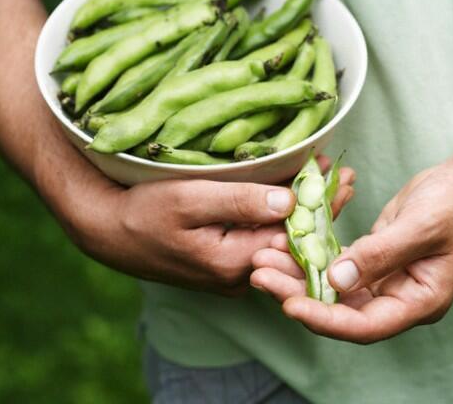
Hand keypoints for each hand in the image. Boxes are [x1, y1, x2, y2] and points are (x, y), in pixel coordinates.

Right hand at [66, 156, 349, 296]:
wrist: (108, 231)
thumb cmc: (142, 213)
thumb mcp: (188, 201)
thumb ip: (238, 203)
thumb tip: (288, 202)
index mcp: (234, 263)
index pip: (292, 238)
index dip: (319, 208)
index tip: (339, 178)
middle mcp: (238, 275)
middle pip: (290, 242)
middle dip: (319, 210)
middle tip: (344, 178)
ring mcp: (230, 271)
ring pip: (277, 240)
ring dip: (301, 211)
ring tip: (325, 182)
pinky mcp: (222, 261)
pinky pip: (260, 239)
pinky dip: (277, 217)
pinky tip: (289, 197)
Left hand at [251, 161, 452, 342]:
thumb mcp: (421, 228)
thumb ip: (380, 256)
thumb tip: (335, 281)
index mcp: (416, 302)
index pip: (364, 325)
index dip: (325, 319)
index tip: (289, 305)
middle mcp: (394, 297)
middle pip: (339, 309)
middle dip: (297, 293)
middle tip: (260, 274)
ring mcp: (380, 280)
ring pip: (330, 286)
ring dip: (296, 272)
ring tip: (263, 257)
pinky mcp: (368, 259)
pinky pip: (333, 263)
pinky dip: (310, 255)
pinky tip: (285, 242)